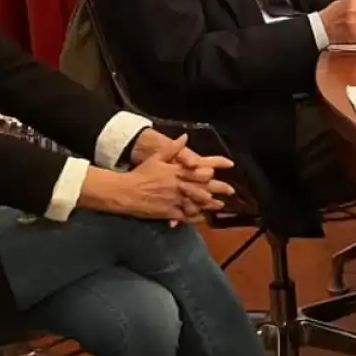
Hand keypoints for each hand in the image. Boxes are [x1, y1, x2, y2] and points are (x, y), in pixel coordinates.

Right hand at [83, 137, 230, 222]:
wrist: (125, 192)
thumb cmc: (141, 173)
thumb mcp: (157, 157)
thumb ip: (173, 148)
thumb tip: (185, 136)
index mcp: (177, 171)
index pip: (199, 172)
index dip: (211, 173)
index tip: (220, 173)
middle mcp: (178, 186)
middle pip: (203, 188)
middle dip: (218, 189)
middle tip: (230, 191)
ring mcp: (174, 200)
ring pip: (197, 203)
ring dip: (210, 205)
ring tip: (220, 205)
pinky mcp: (168, 213)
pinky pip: (185, 216)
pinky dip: (195, 218)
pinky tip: (203, 218)